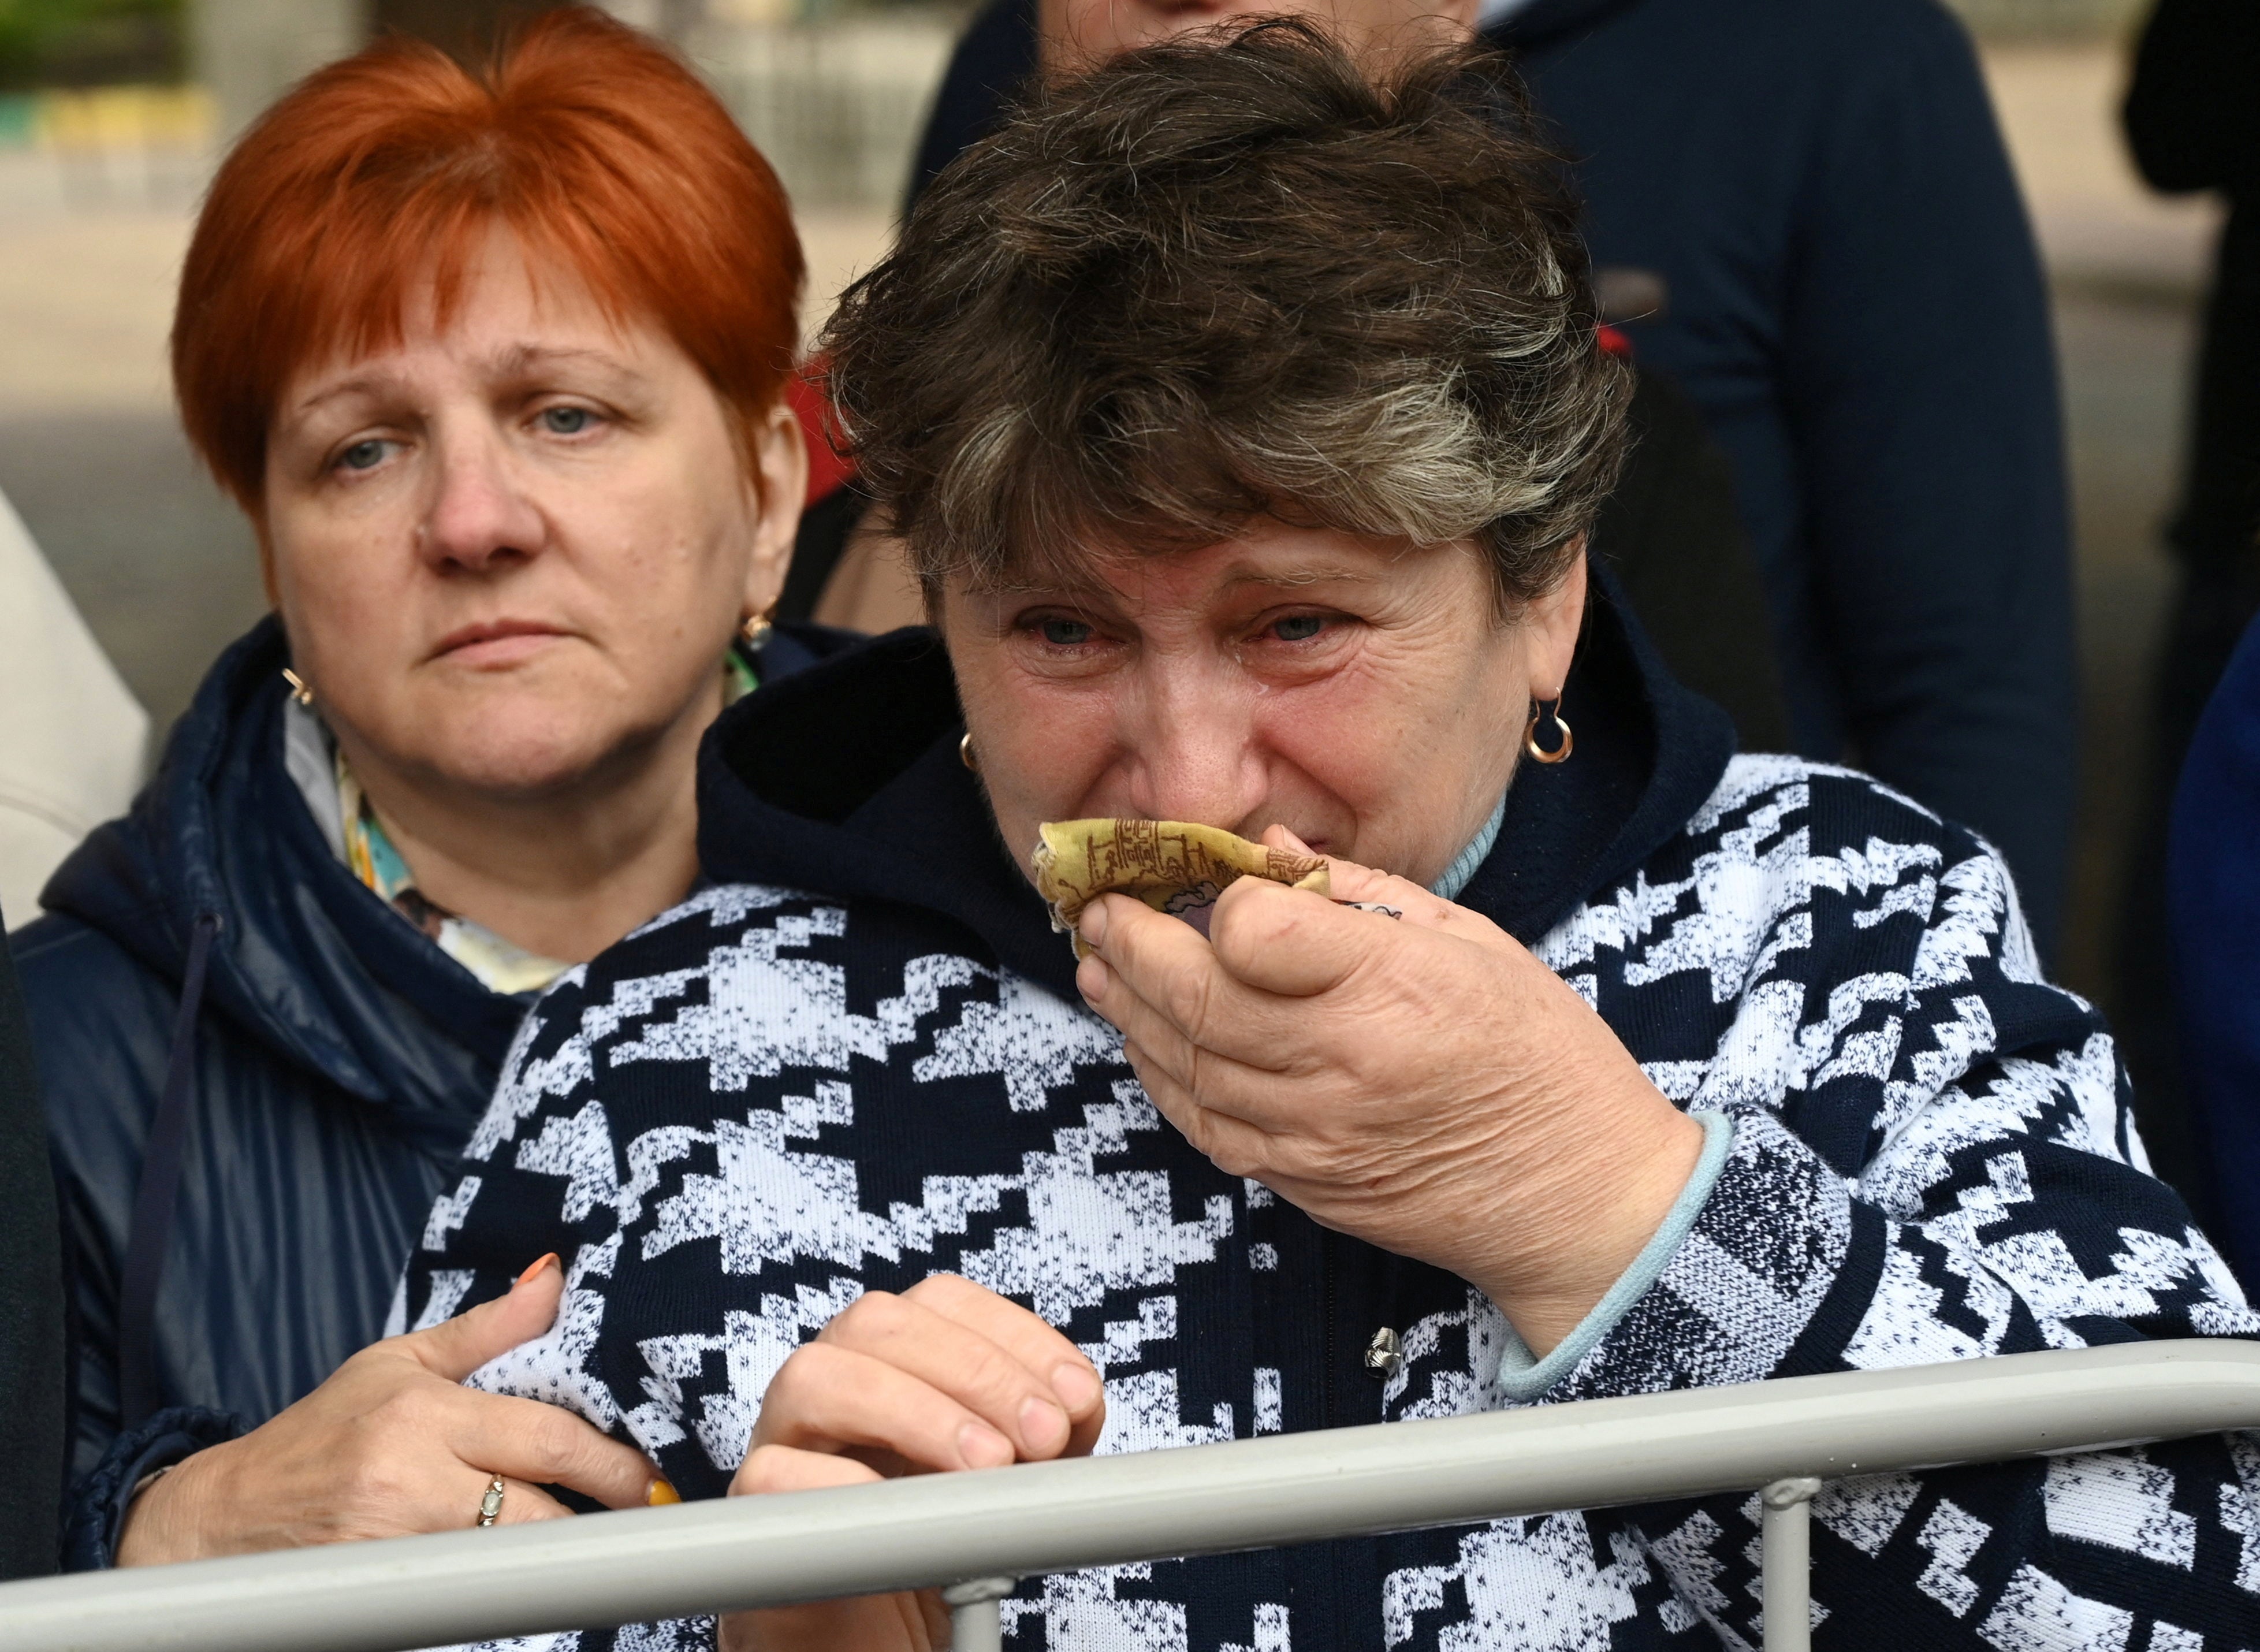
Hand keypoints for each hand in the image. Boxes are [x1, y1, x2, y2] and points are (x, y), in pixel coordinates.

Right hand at [117, 1256, 664, 1564]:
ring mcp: (397, 1545)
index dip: (612, 1459)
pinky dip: (506, 1584)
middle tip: (649, 1509)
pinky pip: (470, 1592)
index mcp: (423, 1413)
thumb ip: (487, 1330)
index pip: (545, 1436)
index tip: (654, 1471)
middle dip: (604, 1510)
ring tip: (595, 1535)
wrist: (220, 1521)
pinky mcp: (382, 1595)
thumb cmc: (317, 1435)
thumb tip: (556, 1278)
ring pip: (511, 1557)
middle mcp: (411, 1480)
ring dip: (558, 1550)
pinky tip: (527, 1571)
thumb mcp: (397, 1363)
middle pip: (540, 1505)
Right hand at [718, 1274, 1104, 1651]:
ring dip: (916, 1411)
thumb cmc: (939, 1562)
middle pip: (879, 1322)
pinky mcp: (755, 1517)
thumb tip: (1074, 1403)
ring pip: (815, 1376)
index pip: (940, 1303)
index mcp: (892, 1366)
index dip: (1011, 1335)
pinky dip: (847, 1484)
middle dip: (976, 1370)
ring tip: (987, 1468)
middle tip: (1042, 1435)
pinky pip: (774, 1475)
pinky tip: (910, 1516)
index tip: (1075, 1395)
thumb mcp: (1012, 1487)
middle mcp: (831, 1391)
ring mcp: (783, 1444)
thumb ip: (1047, 1438)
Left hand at [1074, 827, 1704, 1354]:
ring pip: (1185, 1065)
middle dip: (1131, 946)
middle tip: (1100, 911)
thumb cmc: (1538, 1053)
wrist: (1576, 1194)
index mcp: (1396, 987)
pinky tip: (1145, 1039)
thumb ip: (1360, 891)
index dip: (1222, 901)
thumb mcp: (1472, 941)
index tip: (1216, 883)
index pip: (1258, 934)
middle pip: (1198, 999)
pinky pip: (1206, 1126)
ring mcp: (1315, 1133)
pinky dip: (1163, 1079)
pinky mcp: (1302, 1180)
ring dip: (1129, 1011)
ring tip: (1100, 966)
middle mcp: (1344, 1063)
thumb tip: (1264, 846)